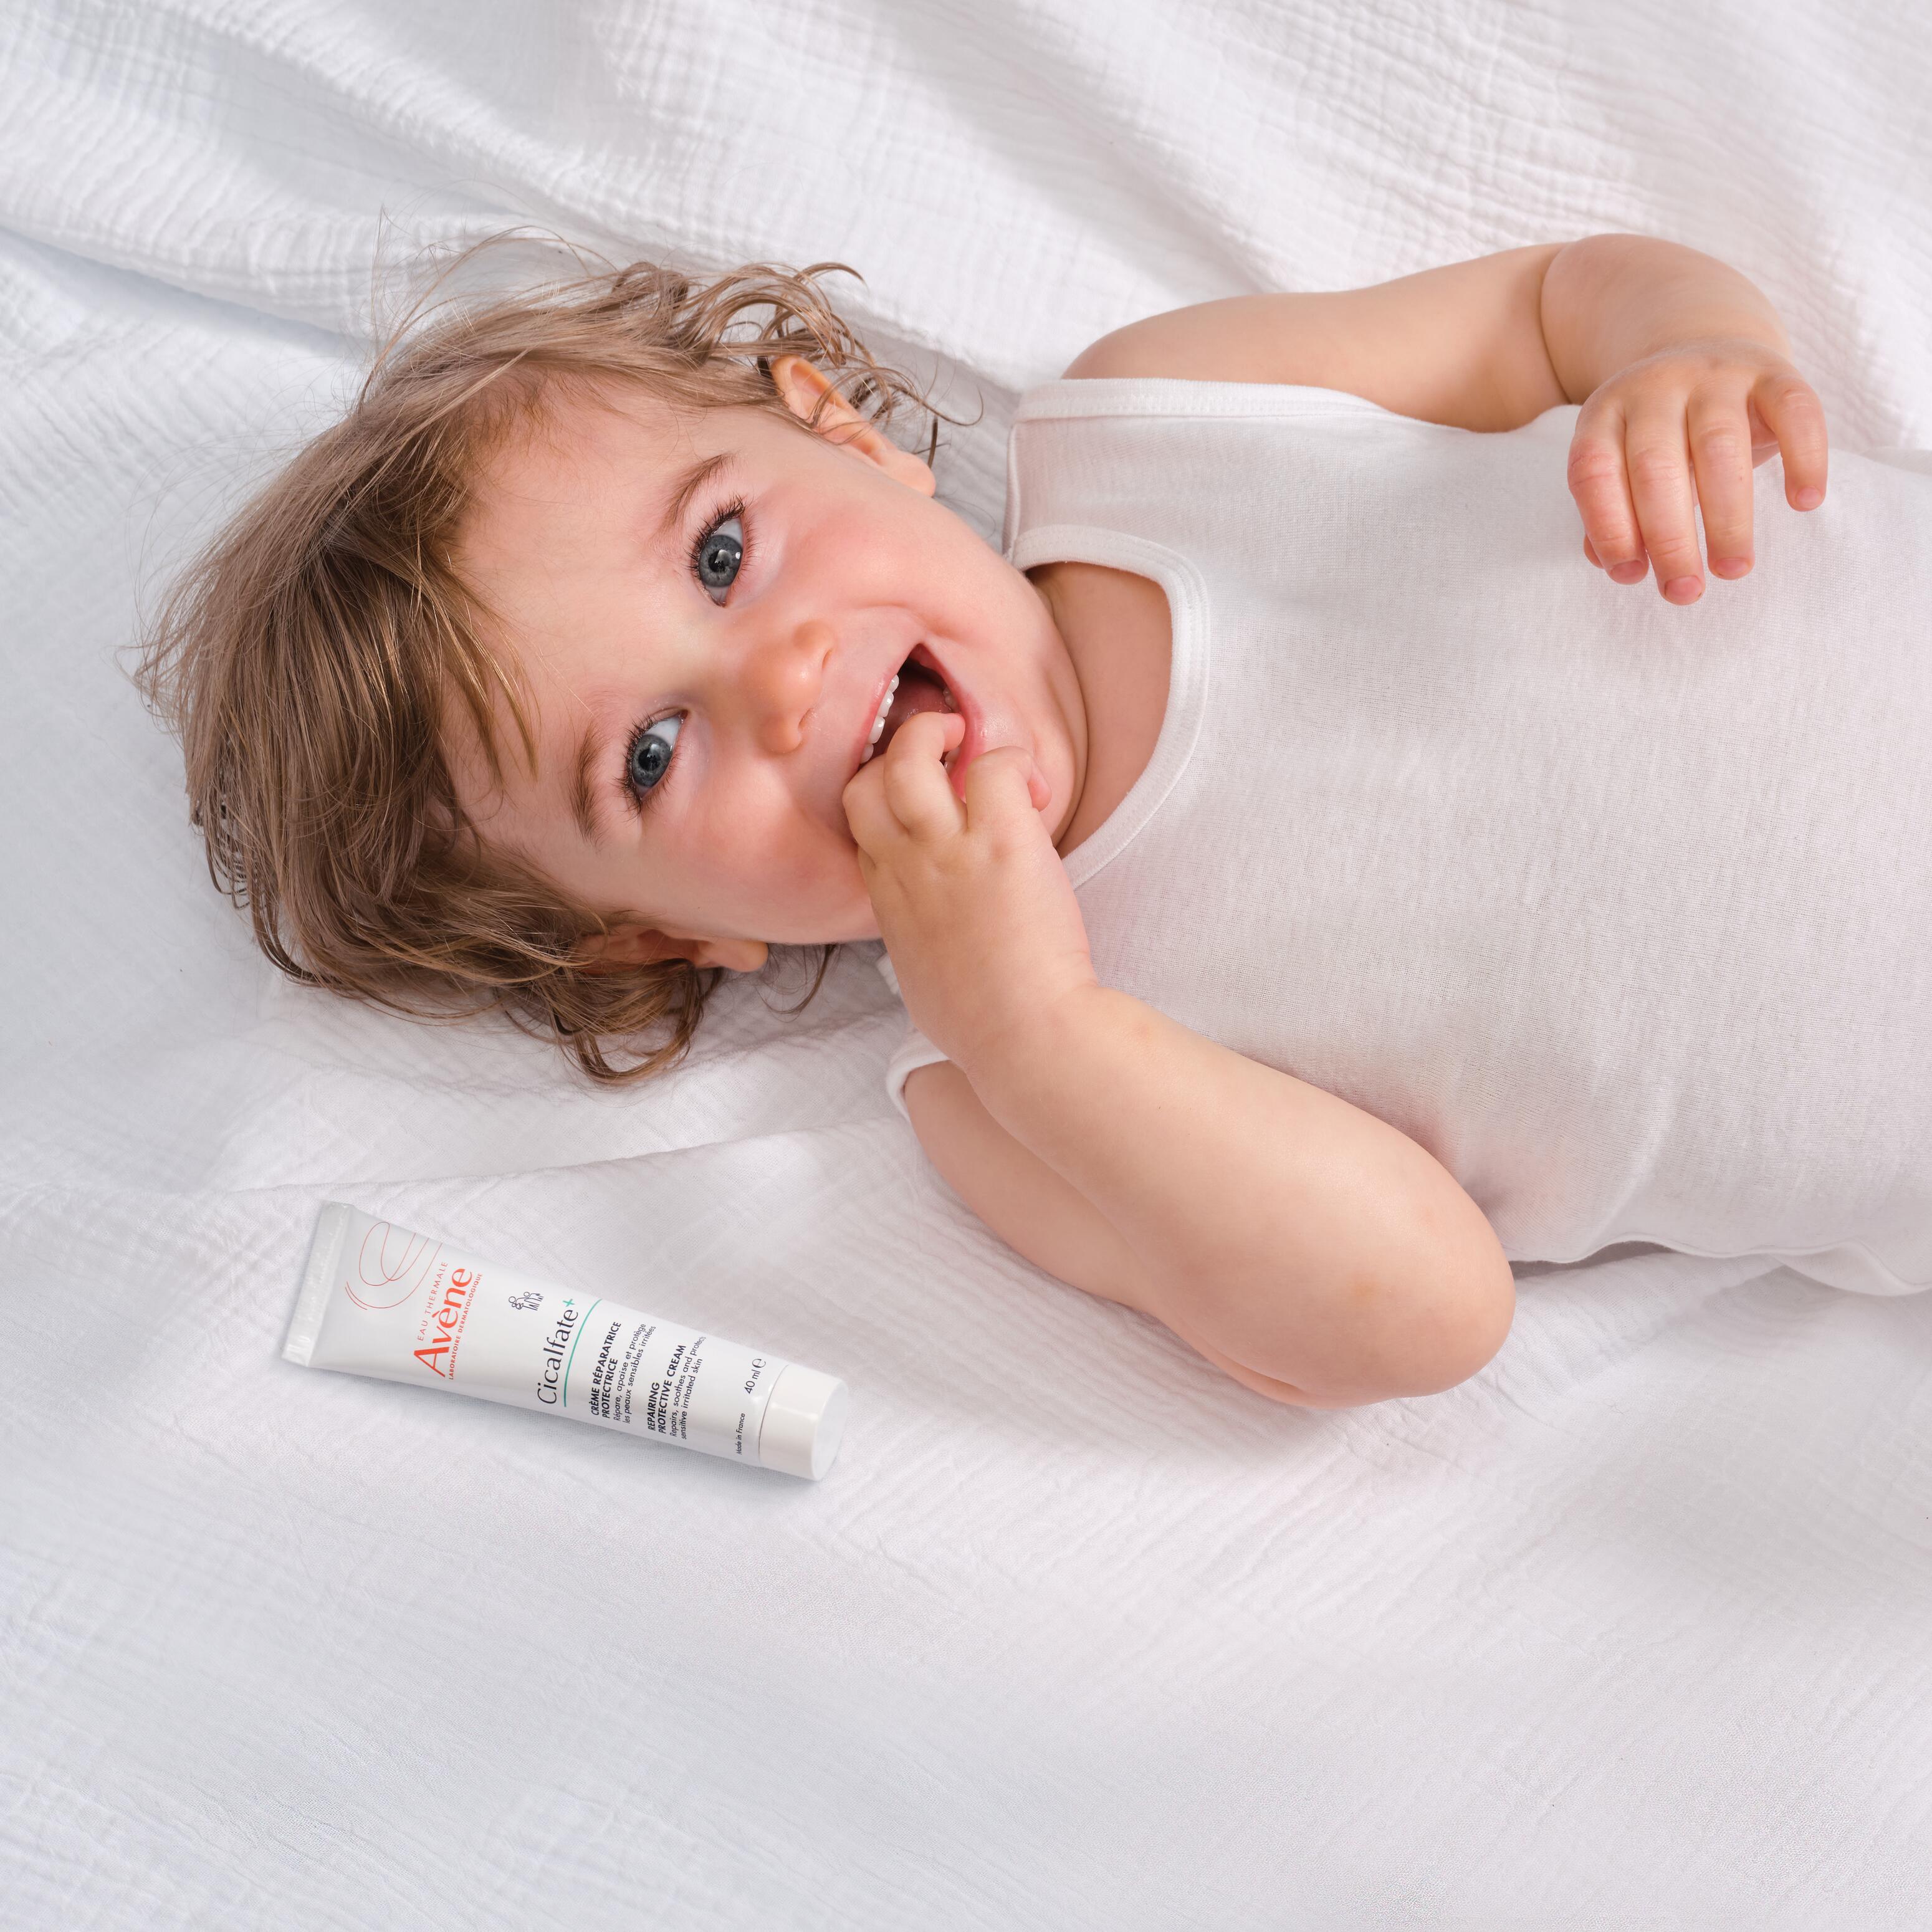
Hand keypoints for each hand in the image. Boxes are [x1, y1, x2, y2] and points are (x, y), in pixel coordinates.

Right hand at [842, 709, 1098, 1074]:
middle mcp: (905, 868)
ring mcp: (947, 851)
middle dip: (897, 756)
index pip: (862, 827)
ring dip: (939, 734)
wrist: (1024, 1039)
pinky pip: (996, 765)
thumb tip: (930, 945)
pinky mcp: (1000, 840)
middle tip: (944, 755)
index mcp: (887, 902)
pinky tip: (1037, 792)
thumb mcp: (922, 983)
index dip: (887, 802)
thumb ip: (918, 945)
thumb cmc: (982, 1027)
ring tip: (972, 743)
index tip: (927, 807)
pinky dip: (1016, 763)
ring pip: (911, 757)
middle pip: (866, 783)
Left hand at [1566, 335, 1828, 603]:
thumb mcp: (1623, 466)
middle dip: (1669, 539)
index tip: (1630, 576)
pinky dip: (1803, 457)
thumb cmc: (1661, 435)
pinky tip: (1804, 504)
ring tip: (1733, 569)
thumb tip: (1613, 563)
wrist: (1707, 346)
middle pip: (1656, 468)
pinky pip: (1794, 410)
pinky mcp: (1772, 370)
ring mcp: (1715, 374)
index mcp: (1605, 414)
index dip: (1608, 528)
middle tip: (1685, 592)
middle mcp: (1656, 387)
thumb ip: (1611, 513)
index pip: (1594, 472)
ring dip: (1728, 518)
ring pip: (1719, 447)